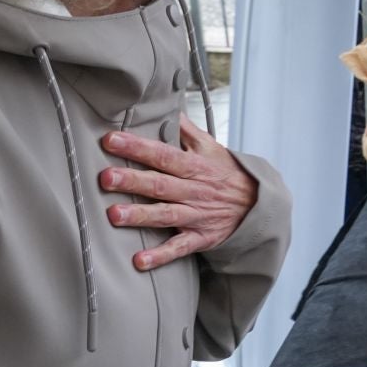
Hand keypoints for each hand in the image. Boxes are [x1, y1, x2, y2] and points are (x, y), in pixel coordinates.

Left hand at [99, 115, 258, 270]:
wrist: (260, 206)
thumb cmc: (228, 175)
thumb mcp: (212, 148)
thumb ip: (186, 130)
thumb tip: (166, 105)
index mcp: (195, 167)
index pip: (164, 154)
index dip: (138, 147)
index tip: (111, 140)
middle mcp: (195, 191)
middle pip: (161, 184)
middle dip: (133, 180)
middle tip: (106, 177)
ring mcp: (198, 216)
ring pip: (167, 215)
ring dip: (141, 215)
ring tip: (115, 215)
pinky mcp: (201, 238)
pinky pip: (180, 248)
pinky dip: (161, 256)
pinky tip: (139, 261)